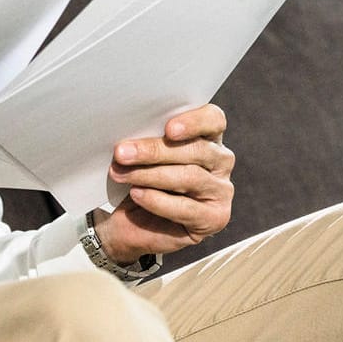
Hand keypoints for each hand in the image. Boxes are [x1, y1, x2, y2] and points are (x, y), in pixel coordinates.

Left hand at [94, 104, 234, 264]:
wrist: (127, 221)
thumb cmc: (138, 178)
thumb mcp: (142, 154)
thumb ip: (147, 138)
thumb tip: (132, 132)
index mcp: (209, 136)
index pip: (213, 119)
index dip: (195, 121)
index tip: (169, 129)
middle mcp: (221, 161)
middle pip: (197, 149)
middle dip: (155, 151)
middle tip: (122, 153)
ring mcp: (221, 190)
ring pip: (190, 177)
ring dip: (150, 175)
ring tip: (121, 174)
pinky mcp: (215, 218)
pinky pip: (186, 208)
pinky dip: (157, 200)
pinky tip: (137, 194)